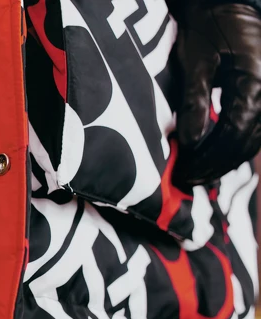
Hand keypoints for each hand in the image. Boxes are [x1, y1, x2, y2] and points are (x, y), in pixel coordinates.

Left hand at [174, 3, 260, 185]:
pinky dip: (232, 147)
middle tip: (185, 182)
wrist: (227, 6)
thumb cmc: (208, 30)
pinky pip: (253, 130)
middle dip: (214, 166)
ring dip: (224, 161)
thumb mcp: (195, 62)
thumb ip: (193, 102)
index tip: (183, 174)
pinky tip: (211, 159)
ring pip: (251, 141)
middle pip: (245, 144)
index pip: (233, 135)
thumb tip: (189, 142)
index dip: (208, 159)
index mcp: (255, 85)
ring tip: (195, 176)